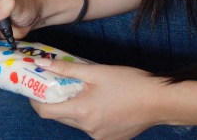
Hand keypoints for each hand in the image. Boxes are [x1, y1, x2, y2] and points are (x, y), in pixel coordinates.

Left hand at [31, 59, 165, 139]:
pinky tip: (101, 104)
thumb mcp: (96, 71)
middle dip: (55, 101)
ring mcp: (100, 137)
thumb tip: (42, 63)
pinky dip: (89, 116)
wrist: (160, 101)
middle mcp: (88, 129)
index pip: (45, 111)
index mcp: (82, 112)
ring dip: (74, 108)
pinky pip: (91, 128)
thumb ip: (67, 68)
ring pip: (76, 122)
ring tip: (85, 91)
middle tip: (58, 84)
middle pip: (60, 117)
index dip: (36, 99)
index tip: (35, 87)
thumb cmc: (130, 83)